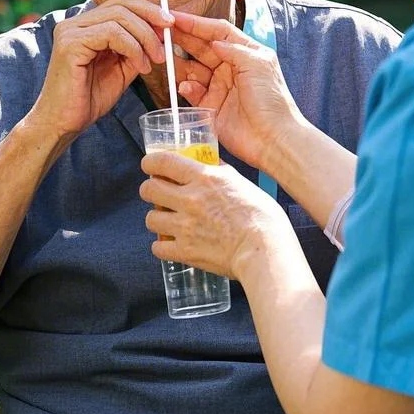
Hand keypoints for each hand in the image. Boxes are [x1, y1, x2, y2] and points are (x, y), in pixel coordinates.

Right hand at [33, 0, 173, 137]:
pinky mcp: (70, 44)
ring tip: (154, 62)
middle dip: (150, 19)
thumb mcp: (121, 69)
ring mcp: (70, 31)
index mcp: (85, 26)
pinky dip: (133, 48)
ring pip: (119, 17)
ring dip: (144, 38)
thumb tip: (161, 33)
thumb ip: (136, 48)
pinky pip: (111, 33)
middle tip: (167, 40)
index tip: (169, 24)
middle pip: (121, 4)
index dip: (147, 9)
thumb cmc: (88, 99)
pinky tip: (140, 66)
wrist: (62, 124)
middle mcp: (74, 23)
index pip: (120, 2)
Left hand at [139, 150, 290, 280]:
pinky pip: (157, 248)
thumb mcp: (241, 182)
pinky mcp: (185, 251)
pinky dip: (162, 246)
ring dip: (157, 219)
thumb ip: (220, 172)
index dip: (150, 162)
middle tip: (159, 194)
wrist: (264, 250)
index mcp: (204, 178)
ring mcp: (185, 227)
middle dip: (150, 190)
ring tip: (168, 221)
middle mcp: (189, 200)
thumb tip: (208, 163)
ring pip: (150, 219)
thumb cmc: (261, 216)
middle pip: (149, 189)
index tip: (149, 165)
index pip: (163, 162)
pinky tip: (172, 244)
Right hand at [171, 10, 305, 170]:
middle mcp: (231, 67)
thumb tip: (214, 41)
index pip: (217, 31)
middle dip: (182, 39)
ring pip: (193, 69)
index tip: (176, 17)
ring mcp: (219, 86)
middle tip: (163, 33)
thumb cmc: (272, 100)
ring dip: (179, 63)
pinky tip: (185, 86)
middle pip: (201, 47)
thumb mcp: (258, 64)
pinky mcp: (210, 106)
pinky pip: (192, 91)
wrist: (273, 139)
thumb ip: (234, 49)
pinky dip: (186, 87)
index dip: (197, 23)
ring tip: (165, 58)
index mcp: (245, 52)